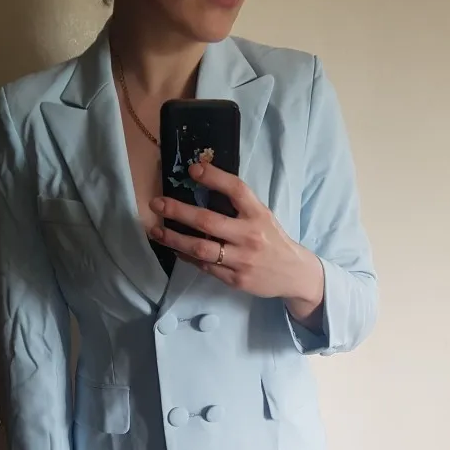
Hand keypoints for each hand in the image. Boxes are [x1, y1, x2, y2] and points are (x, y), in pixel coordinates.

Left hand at [149, 162, 324, 325]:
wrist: (293, 275)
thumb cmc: (272, 240)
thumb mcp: (262, 216)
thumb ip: (238, 205)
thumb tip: (203, 184)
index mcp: (258, 214)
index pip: (236, 190)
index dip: (214, 177)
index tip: (193, 170)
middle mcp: (250, 236)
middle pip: (208, 221)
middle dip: (178, 211)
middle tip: (157, 203)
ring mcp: (241, 260)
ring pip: (201, 249)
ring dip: (174, 239)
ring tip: (156, 230)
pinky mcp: (235, 279)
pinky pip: (205, 267)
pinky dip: (187, 257)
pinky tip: (174, 248)